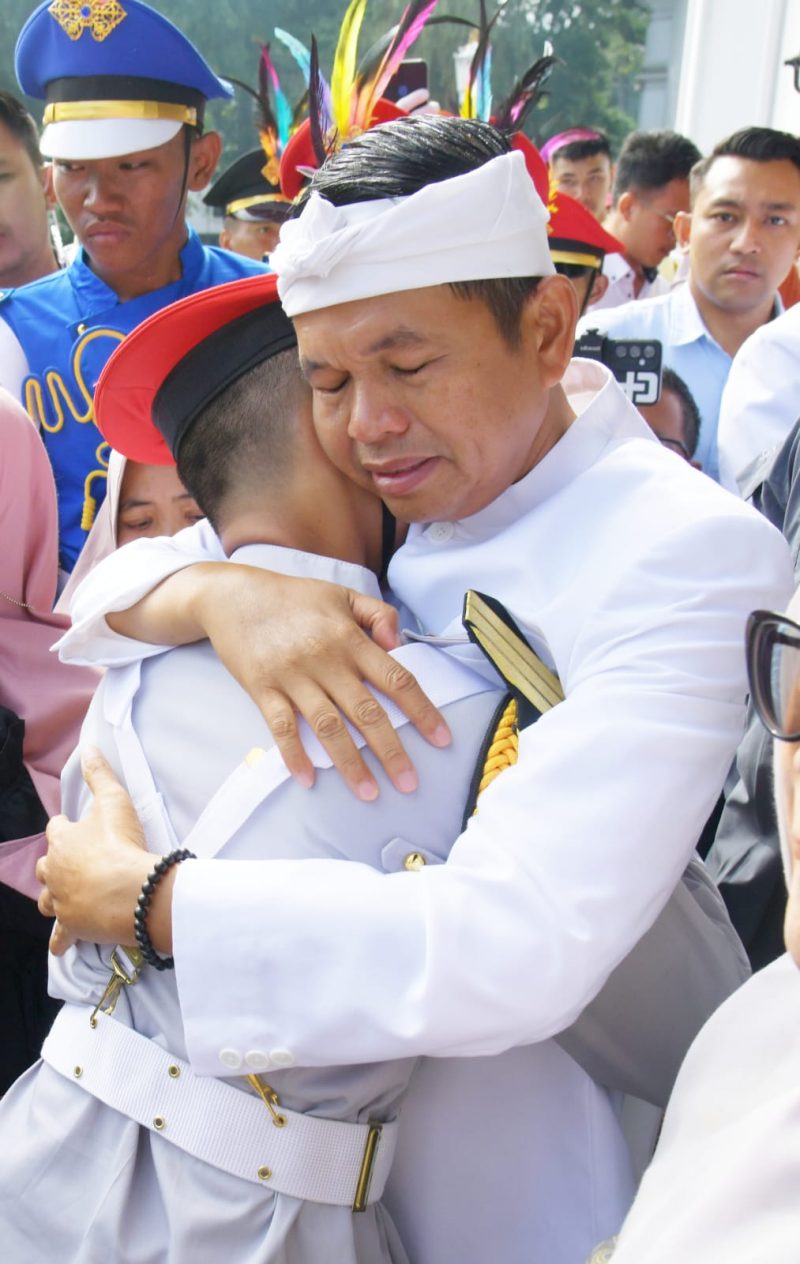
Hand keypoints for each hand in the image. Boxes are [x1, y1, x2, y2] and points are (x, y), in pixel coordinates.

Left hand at [37, 749, 152, 954]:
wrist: (131, 891)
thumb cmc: (121, 844)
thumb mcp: (114, 801)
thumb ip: (100, 774)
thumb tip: (88, 747)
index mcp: (62, 840)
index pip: (56, 829)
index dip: (67, 828)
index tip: (78, 828)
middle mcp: (54, 871)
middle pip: (46, 865)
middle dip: (56, 863)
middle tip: (75, 863)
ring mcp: (61, 901)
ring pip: (46, 900)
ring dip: (53, 896)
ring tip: (65, 896)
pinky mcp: (72, 926)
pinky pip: (60, 936)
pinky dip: (61, 939)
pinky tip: (62, 943)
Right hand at [191, 566, 451, 800]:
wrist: (233, 596)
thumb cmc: (293, 597)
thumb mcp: (342, 595)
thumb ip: (378, 615)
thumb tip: (400, 644)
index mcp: (349, 638)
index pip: (396, 679)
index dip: (422, 711)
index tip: (442, 738)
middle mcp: (325, 659)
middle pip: (366, 711)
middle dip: (390, 751)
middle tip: (409, 783)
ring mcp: (293, 676)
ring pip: (328, 726)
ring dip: (350, 762)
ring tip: (368, 793)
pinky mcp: (263, 688)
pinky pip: (282, 727)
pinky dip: (295, 754)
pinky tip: (309, 779)